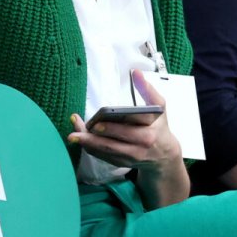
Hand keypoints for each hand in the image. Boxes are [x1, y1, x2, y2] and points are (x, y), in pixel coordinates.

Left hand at [68, 71, 187, 206]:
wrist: (163, 155)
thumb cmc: (158, 126)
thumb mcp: (159, 107)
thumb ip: (148, 90)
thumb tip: (136, 72)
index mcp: (149, 132)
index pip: (130, 130)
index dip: (112, 128)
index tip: (97, 123)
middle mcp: (139, 147)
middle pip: (114, 144)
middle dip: (94, 138)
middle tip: (77, 131)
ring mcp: (130, 157)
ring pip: (106, 151)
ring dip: (88, 144)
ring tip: (73, 136)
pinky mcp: (122, 163)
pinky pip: (104, 157)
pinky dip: (91, 149)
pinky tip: (80, 139)